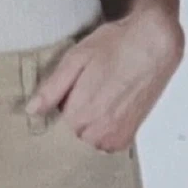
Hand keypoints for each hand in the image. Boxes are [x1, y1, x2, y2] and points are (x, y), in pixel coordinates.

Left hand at [26, 9, 184, 151]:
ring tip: (100, 97)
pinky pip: (103, 143)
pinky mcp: (125, 140)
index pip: (51, 129)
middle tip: (86, 91)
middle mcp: (95, 135)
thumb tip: (31, 111)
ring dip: (88, 126)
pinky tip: (111, 107)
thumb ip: (52, 88)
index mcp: (78, 117)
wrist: (156, 43)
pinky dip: (103, 130)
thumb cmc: (116, 45)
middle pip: (68, 137)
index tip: (65, 97)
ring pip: (86, 141)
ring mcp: (112, 140)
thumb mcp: (77, 58)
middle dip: (72, 119)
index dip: (56, 112)